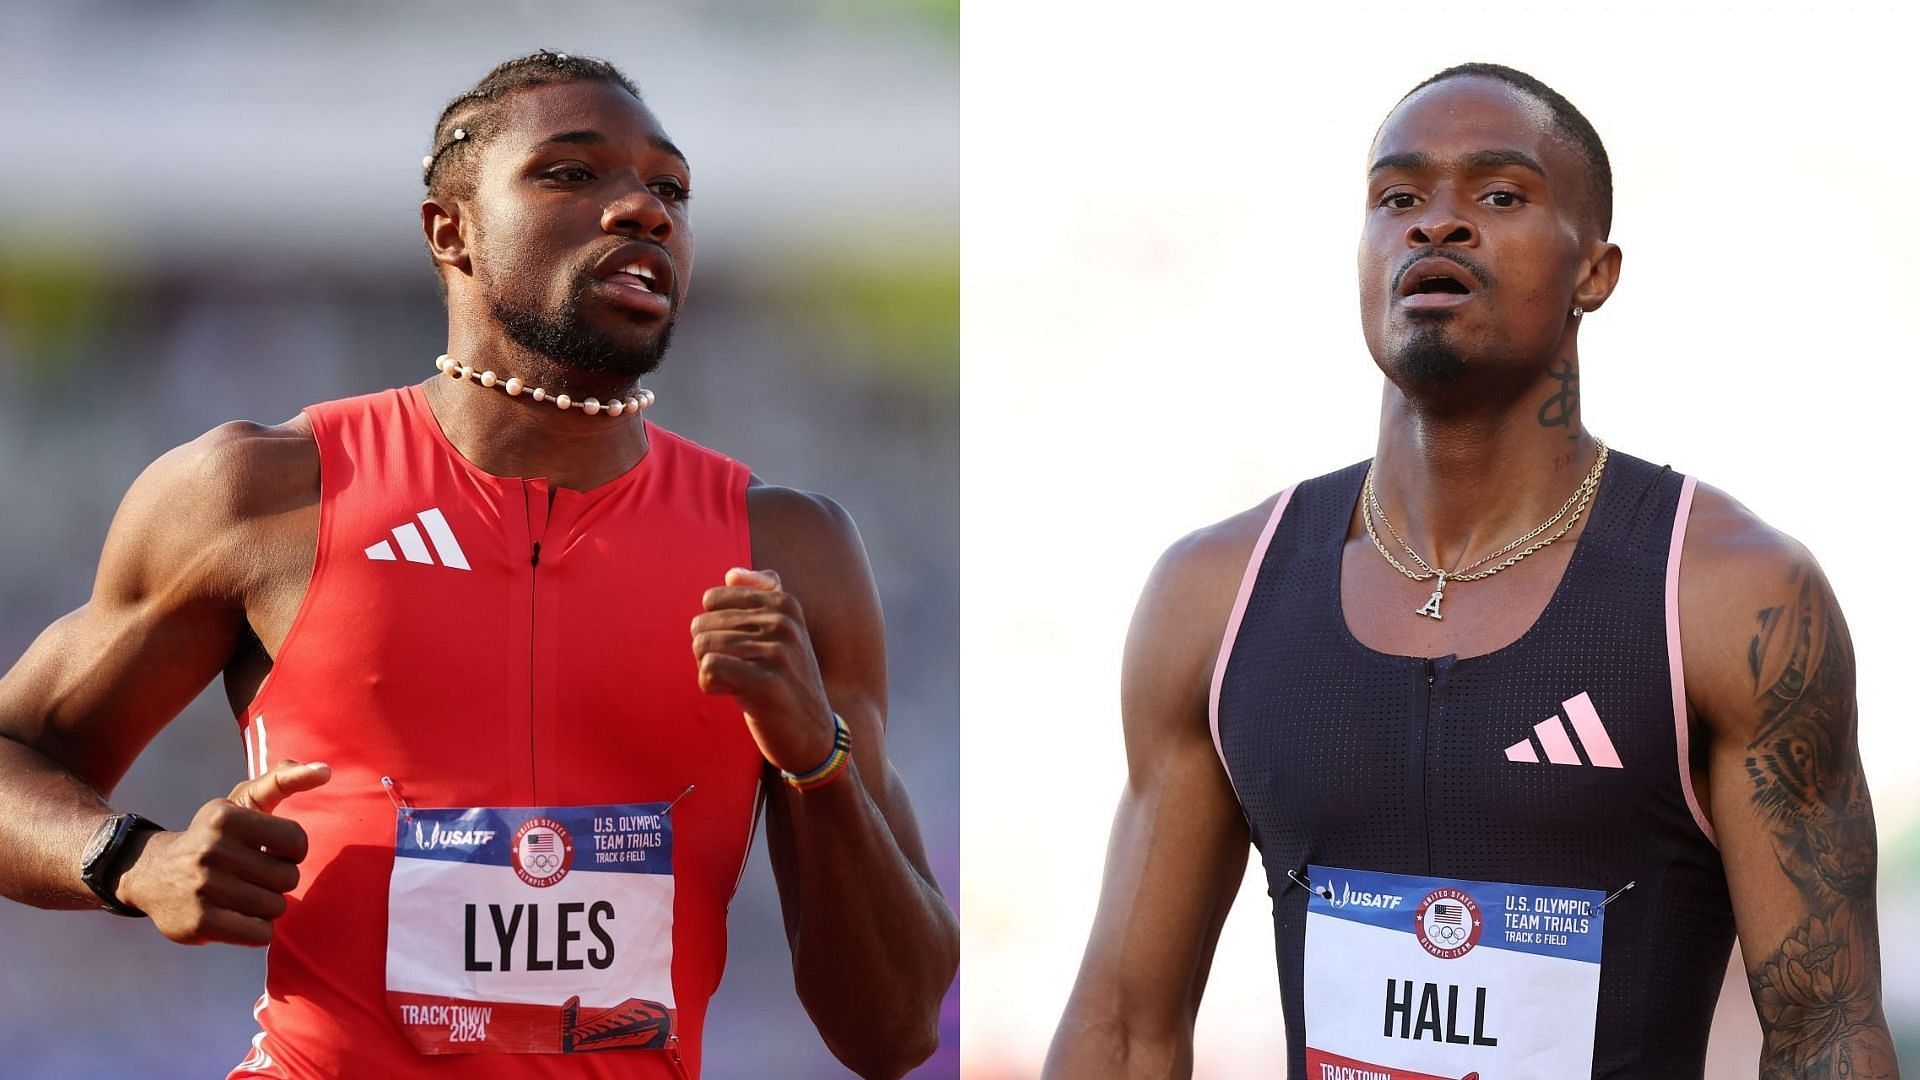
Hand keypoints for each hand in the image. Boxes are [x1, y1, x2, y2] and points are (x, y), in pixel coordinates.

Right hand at [118, 759, 330, 946]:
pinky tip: (236, 917)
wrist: (151, 873)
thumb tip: (326, 771)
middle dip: (278, 881)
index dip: (291, 851)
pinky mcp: (199, 922)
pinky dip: (257, 930)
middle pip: (288, 878)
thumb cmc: (214, 836)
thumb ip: (283, 780)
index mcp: (226, 817)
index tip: (269, 850)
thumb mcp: (242, 802)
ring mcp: (203, 887)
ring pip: (276, 907)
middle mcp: (212, 850)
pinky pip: (260, 934)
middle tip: (251, 876)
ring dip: (266, 906)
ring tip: (240, 895)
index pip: (297, 841)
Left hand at [692, 568, 836, 772]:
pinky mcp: (767, 684)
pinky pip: (709, 668)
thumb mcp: (784, 632)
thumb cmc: (787, 681)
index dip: (714, 628)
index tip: (737, 648)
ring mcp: (778, 652)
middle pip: (703, 625)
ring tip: (736, 684)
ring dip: (709, 671)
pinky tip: (732, 694)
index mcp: (784, 603)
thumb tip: (732, 573)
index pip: (712, 600)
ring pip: (703, 647)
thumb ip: (762, 595)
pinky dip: (710, 685)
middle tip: (736, 672)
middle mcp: (783, 622)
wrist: (813, 734)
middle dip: (708, 652)